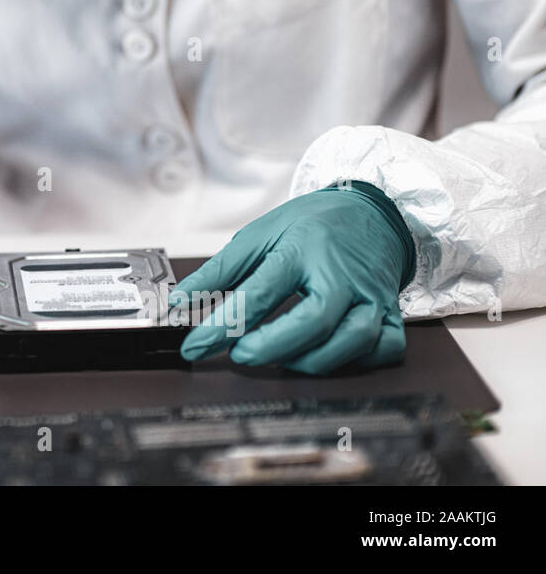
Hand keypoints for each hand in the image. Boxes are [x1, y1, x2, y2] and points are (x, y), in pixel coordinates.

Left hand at [171, 183, 415, 373]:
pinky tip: (325, 357)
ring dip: (310, 359)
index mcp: (302, 249)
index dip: (224, 324)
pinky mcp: (391, 313)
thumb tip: (180, 302)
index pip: (260, 291)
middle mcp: (342, 274)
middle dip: (273, 346)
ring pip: (352, 341)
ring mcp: (372, 295)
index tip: (195, 344)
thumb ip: (219, 271)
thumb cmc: (311, 225)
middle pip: (315, 321)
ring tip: (275, 357)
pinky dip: (355, 362)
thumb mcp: (259, 235)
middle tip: (239, 355)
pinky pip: (383, 348)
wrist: (369, 211)